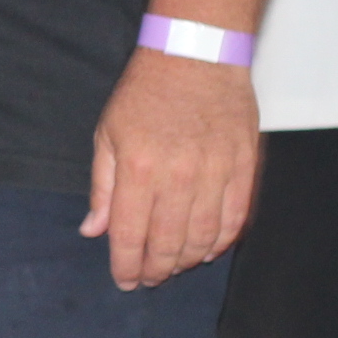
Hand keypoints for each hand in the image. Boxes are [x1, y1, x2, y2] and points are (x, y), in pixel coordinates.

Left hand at [83, 46, 258, 288]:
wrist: (195, 57)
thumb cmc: (145, 93)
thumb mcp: (108, 134)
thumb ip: (102, 188)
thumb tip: (93, 231)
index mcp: (138, 167)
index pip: (130, 233)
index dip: (126, 264)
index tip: (124, 280)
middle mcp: (178, 176)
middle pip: (168, 243)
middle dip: (156, 269)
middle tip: (148, 279)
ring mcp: (216, 174)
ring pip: (203, 238)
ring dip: (187, 261)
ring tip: (173, 268)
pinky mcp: (244, 169)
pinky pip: (235, 220)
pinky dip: (221, 242)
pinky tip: (207, 250)